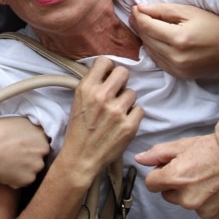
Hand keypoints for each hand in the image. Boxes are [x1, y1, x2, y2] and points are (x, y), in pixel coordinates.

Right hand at [0, 117, 49, 188]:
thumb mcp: (15, 121)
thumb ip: (28, 128)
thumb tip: (29, 133)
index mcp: (40, 133)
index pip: (42, 142)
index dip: (31, 146)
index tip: (21, 148)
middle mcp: (43, 149)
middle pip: (39, 157)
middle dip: (29, 158)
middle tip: (13, 157)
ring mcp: (37, 165)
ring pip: (33, 170)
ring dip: (23, 170)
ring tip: (7, 165)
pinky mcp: (29, 179)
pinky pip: (24, 181)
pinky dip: (16, 180)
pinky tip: (4, 172)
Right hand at [59, 57, 142, 182]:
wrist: (81, 158)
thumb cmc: (78, 130)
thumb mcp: (78, 101)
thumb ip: (93, 85)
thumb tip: (109, 72)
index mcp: (86, 88)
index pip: (105, 61)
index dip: (108, 69)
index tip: (108, 77)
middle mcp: (102, 97)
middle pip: (123, 72)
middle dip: (121, 81)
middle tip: (116, 92)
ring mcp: (117, 111)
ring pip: (132, 93)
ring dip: (127, 102)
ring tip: (117, 113)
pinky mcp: (129, 125)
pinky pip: (140, 110)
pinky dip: (133, 116)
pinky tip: (123, 123)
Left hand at [129, 2, 218, 77]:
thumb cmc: (216, 23)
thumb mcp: (190, 11)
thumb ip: (163, 10)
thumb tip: (139, 9)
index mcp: (179, 39)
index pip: (147, 26)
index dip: (138, 15)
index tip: (135, 7)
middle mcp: (177, 57)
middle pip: (146, 39)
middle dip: (140, 26)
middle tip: (137, 14)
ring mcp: (179, 69)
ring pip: (150, 52)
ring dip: (146, 38)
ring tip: (146, 25)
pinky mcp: (181, 76)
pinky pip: (159, 62)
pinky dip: (155, 50)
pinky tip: (157, 40)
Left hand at [135, 134, 218, 218]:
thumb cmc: (216, 148)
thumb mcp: (185, 145)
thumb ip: (159, 154)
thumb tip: (140, 160)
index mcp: (175, 178)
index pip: (151, 184)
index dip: (159, 174)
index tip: (170, 168)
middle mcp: (187, 198)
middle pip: (168, 195)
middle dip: (176, 185)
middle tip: (193, 170)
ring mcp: (204, 209)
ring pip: (187, 204)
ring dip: (193, 194)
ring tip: (208, 177)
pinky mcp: (218, 216)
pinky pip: (206, 210)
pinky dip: (209, 201)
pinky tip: (218, 188)